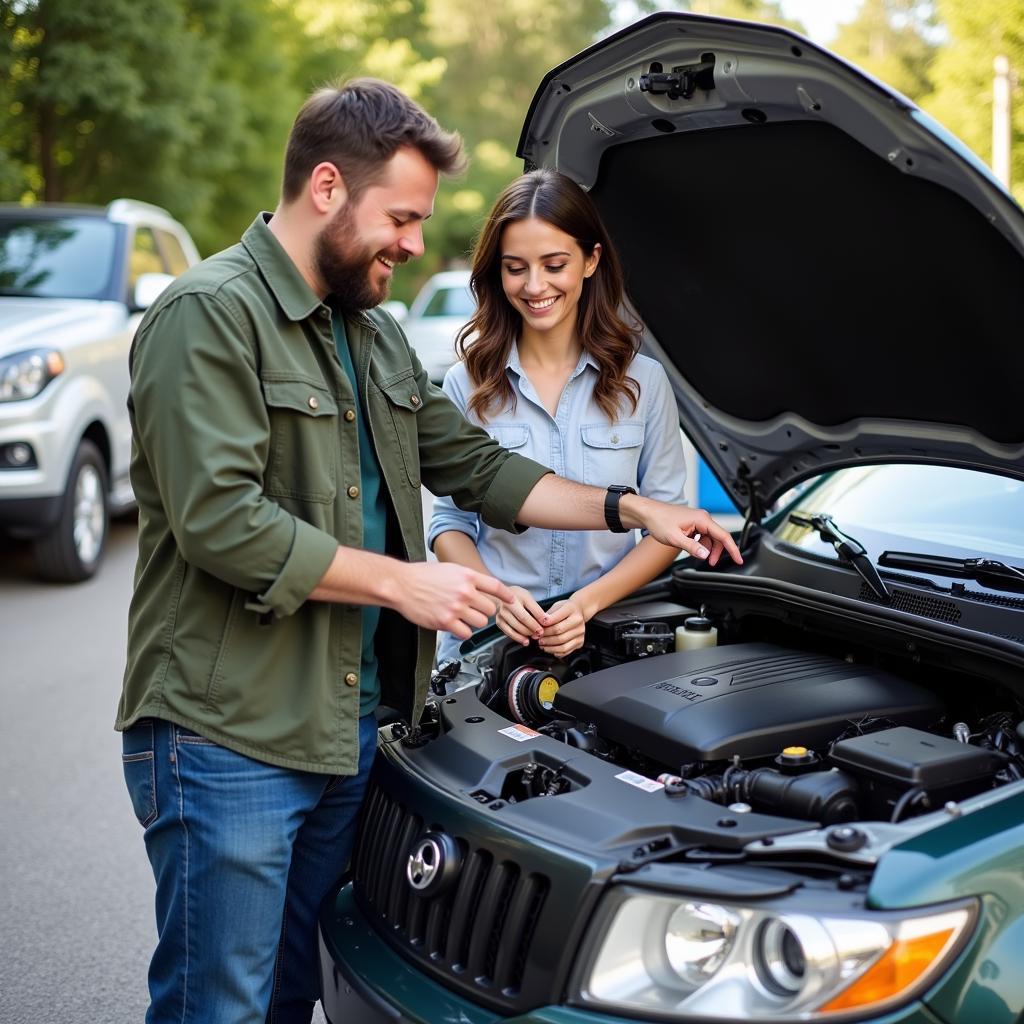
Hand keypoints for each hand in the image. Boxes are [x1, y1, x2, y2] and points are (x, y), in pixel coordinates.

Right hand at [392, 562, 513, 638]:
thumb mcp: (450, 569)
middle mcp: (464, 591)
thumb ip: (467, 579)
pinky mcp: (446, 622)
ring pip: (481, 622)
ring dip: (474, 622)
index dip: (506, 595)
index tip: (511, 600)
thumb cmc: (422, 576)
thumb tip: (482, 587)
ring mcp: (456, 607)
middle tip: (472, 610)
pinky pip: (466, 633)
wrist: (401, 585)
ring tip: (462, 618)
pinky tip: (454, 626)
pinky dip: (462, 632)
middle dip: (484, 611)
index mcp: (467, 576)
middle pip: (490, 608)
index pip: (496, 586)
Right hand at [495, 585, 547, 645]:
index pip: (532, 607)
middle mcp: (509, 603)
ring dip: (527, 633)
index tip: (546, 623)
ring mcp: (502, 613)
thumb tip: (545, 621)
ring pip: (516, 626)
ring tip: (535, 636)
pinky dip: (518, 638)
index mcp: (519, 595)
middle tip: (541, 632)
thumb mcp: (528, 597)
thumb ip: (536, 608)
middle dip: (534, 627)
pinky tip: (525, 641)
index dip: (540, 616)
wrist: (500, 597)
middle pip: (523, 618)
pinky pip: (509, 632)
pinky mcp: (499, 621)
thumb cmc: (518, 597)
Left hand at [538, 593, 593, 657]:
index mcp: (571, 609)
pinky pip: (566, 651)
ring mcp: (581, 633)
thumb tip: (537, 625)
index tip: (536, 627)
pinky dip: (555, 651)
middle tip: (537, 637)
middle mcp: (578, 622)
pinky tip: (549, 648)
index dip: (544, 624)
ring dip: (549, 646)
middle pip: (559, 632)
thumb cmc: (564, 609)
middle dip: (545, 636)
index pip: (555, 619)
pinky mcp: (580, 642)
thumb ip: (547, 616)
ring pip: (562, 644)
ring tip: (541, 644)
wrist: (579, 611)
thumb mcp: (556, 607)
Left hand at [626, 499, 742, 566]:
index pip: (723, 535)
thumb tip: (706, 554)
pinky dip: (700, 544)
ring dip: (707, 549)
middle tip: (710, 563)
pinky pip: (703, 535)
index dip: (733, 549)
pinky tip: (691, 547)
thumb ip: (692, 547)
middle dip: (716, 552)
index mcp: (702, 519)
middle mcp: (702, 518)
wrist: (648, 513)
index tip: (739, 559)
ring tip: (697, 555)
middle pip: (718, 538)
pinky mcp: (693, 523)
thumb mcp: (675, 538)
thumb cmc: (659, 521)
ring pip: (710, 538)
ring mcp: (698, 520)